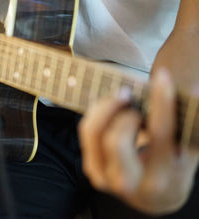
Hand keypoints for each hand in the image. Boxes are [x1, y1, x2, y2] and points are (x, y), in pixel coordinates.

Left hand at [79, 69, 198, 214]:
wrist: (154, 199)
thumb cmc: (174, 167)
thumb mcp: (189, 150)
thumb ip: (192, 124)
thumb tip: (195, 89)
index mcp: (161, 179)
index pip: (160, 135)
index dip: (161, 101)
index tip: (163, 76)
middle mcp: (130, 183)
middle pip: (117, 139)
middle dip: (126, 112)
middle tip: (135, 99)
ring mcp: (105, 179)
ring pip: (94, 132)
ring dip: (107, 107)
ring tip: (124, 97)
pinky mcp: (92, 170)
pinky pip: (87, 132)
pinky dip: (97, 112)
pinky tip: (112, 105)